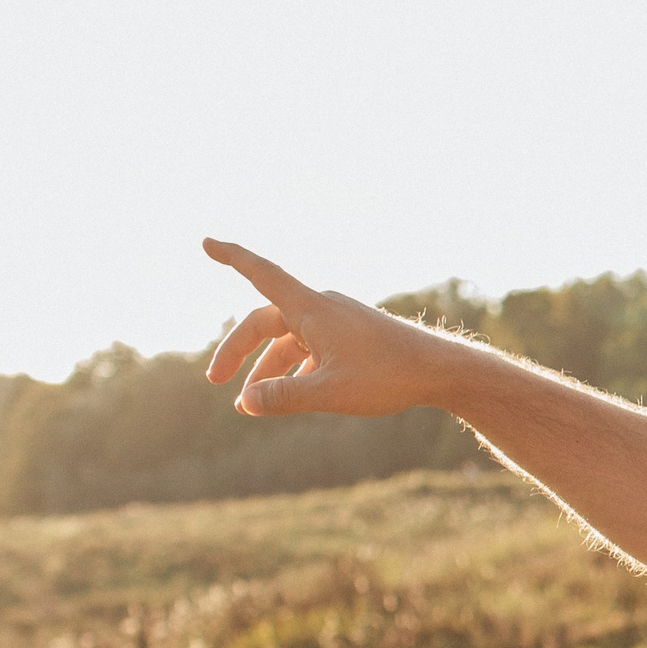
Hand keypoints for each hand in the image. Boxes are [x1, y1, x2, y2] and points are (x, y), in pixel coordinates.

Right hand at [201, 239, 448, 418]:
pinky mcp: (350, 339)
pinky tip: (288, 396)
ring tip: (249, 405)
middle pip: (264, 322)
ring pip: (287, 341)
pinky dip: (293, 371)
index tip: (206, 242)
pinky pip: (310, 350)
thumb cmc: (389, 376)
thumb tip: (246, 403)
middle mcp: (321, 309)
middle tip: (216, 382)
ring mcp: (337, 323)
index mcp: (312, 309)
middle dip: (237, 351)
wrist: (440, 370)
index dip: (232, 258)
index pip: (262, 274)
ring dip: (267, 370)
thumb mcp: (331, 392)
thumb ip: (285, 397)